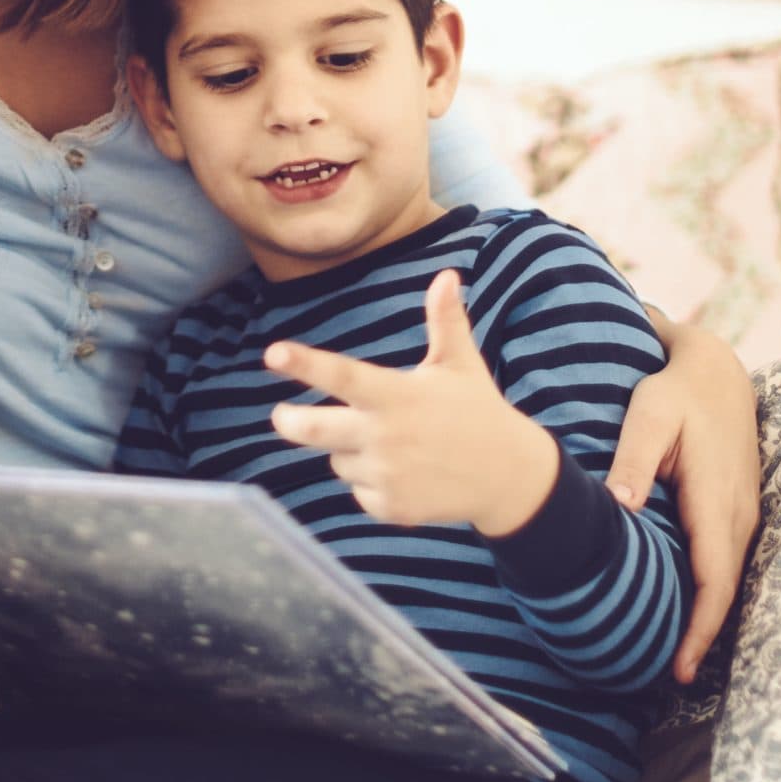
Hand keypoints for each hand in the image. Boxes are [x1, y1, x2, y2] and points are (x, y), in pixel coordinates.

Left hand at [266, 270, 557, 535]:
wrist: (509, 478)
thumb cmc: (478, 411)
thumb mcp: (461, 364)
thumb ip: (446, 320)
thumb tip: (446, 275)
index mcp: (397, 395)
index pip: (341, 375)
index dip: (304, 364)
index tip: (272, 353)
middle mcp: (386, 436)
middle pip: (313, 429)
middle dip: (289, 421)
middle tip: (282, 415)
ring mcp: (387, 475)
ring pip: (338, 459)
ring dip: (349, 450)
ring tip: (394, 443)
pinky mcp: (390, 507)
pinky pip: (358, 489)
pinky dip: (370, 481)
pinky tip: (403, 472)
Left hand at [607, 313, 759, 683]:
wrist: (716, 371)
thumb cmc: (675, 393)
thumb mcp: (649, 415)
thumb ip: (633, 458)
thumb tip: (619, 504)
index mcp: (716, 501)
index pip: (713, 581)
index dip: (700, 629)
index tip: (681, 670)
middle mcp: (738, 516)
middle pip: (724, 593)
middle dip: (702, 638)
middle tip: (668, 681)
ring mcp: (743, 515)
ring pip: (728, 581)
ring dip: (706, 620)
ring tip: (673, 661)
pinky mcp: (737, 511)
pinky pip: (725, 563)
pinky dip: (710, 594)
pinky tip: (687, 614)